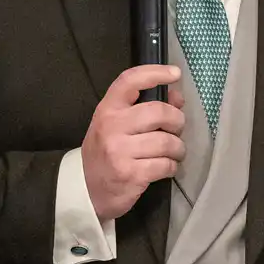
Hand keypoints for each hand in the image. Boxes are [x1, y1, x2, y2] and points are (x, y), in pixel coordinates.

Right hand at [82, 65, 185, 221]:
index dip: (154, 73)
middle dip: (177, 120)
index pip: (129, 81)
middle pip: (159, 112)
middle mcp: (112, 127)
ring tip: (174, 152)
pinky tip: (166, 167)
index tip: (174, 73)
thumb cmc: (105, 153)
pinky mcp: (131, 174)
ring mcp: (120, 151)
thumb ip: (144, 108)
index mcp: (107, 110)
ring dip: (178, 148)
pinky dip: (172, 166)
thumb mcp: (116, 126)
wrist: (86, 190)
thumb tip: (177, 97)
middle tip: (176, 130)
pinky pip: (166, 164)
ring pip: (167, 141)